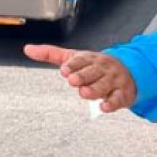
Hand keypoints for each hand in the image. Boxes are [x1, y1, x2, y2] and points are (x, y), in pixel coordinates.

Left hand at [23, 44, 137, 112]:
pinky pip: (117, 99)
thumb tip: (27, 49)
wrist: (130, 70)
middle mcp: (102, 68)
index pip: (80, 60)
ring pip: (104, 85)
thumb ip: (50, 54)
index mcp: (90, 58)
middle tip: (73, 80)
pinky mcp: (122, 94)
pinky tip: (103, 107)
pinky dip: (111, 103)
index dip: (72, 65)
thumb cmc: (96, 65)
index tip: (64, 70)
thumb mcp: (74, 57)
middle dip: (82, 76)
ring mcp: (114, 80)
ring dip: (94, 89)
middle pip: (91, 72)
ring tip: (84, 93)